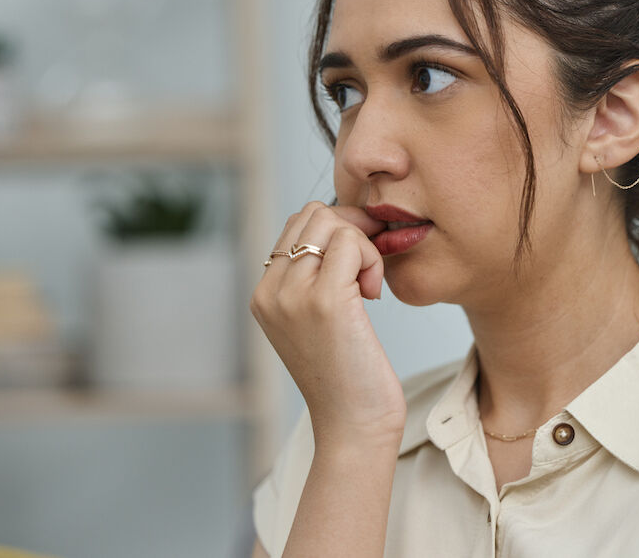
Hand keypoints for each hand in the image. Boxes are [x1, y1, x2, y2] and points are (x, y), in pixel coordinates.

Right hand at [249, 202, 405, 448]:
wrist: (353, 424)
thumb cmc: (346, 374)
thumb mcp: (316, 321)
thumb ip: (314, 278)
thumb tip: (343, 227)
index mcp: (264, 294)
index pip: (297, 224)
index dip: (337, 230)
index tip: (361, 260)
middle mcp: (271, 291)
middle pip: (314, 214)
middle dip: (352, 231)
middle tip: (368, 270)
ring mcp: (294, 294)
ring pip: (333, 223)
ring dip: (363, 246)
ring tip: (368, 286)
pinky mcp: (326, 300)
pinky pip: (351, 243)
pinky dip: (372, 259)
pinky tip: (373, 294)